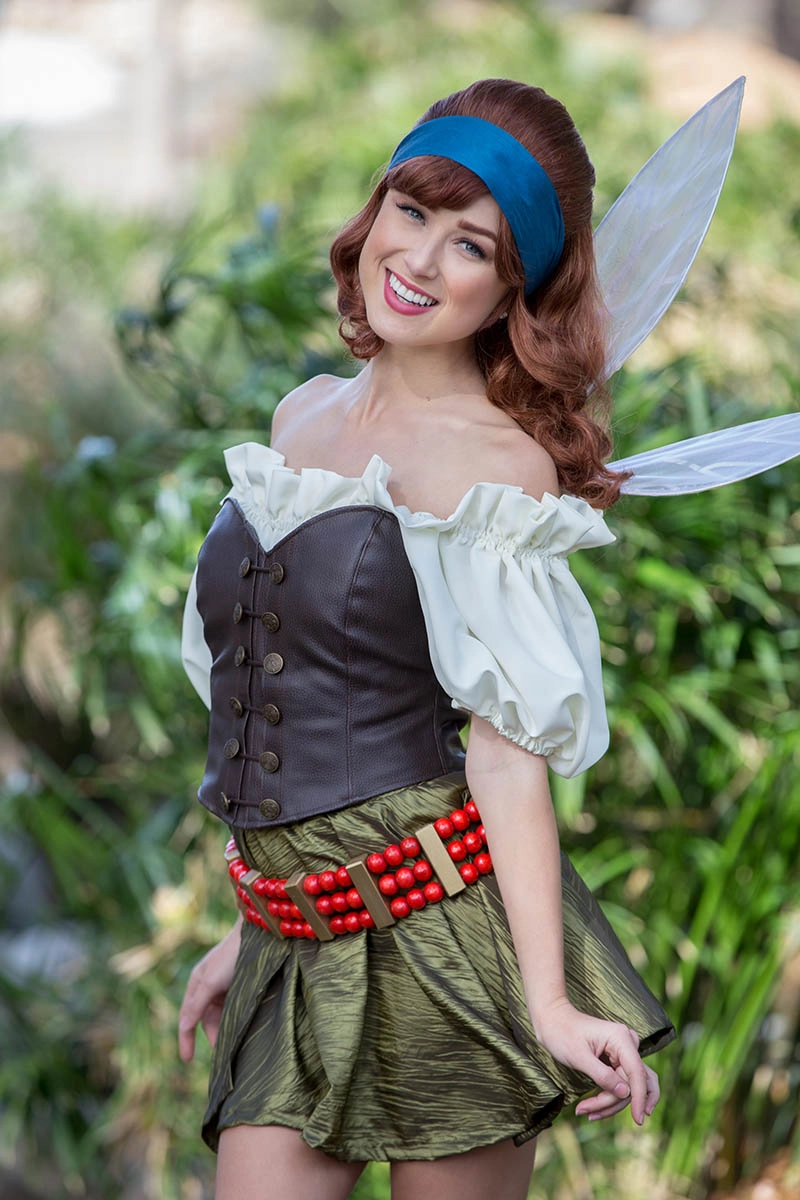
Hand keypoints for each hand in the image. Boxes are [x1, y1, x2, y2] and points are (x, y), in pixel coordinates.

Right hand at [178, 917, 241, 1062]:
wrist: (259, 934)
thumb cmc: (232, 956)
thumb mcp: (211, 982)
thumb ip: (197, 1005)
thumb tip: (183, 1027)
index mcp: (197, 983)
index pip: (187, 1017)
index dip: (186, 1039)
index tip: (187, 1060)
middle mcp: (209, 985)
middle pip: (207, 1019)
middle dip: (213, 1036)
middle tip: (225, 1055)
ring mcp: (225, 984)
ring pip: (222, 1014)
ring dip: (227, 1028)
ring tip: (237, 1045)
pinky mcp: (241, 984)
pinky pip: (235, 1007)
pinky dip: (237, 1019)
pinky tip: (244, 1029)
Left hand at [531, 998, 659, 1124]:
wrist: (552, 1019)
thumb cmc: (562, 1033)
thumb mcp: (579, 1057)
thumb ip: (602, 1075)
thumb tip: (625, 1094)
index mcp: (621, 1038)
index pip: (638, 1074)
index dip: (640, 1098)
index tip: (638, 1120)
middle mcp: (627, 1044)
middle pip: (632, 1084)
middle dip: (613, 1102)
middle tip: (589, 1113)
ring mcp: (623, 1052)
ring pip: (627, 1087)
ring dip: (609, 1103)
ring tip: (584, 1111)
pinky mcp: (617, 1059)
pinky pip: (620, 1084)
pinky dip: (608, 1097)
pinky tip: (591, 1107)